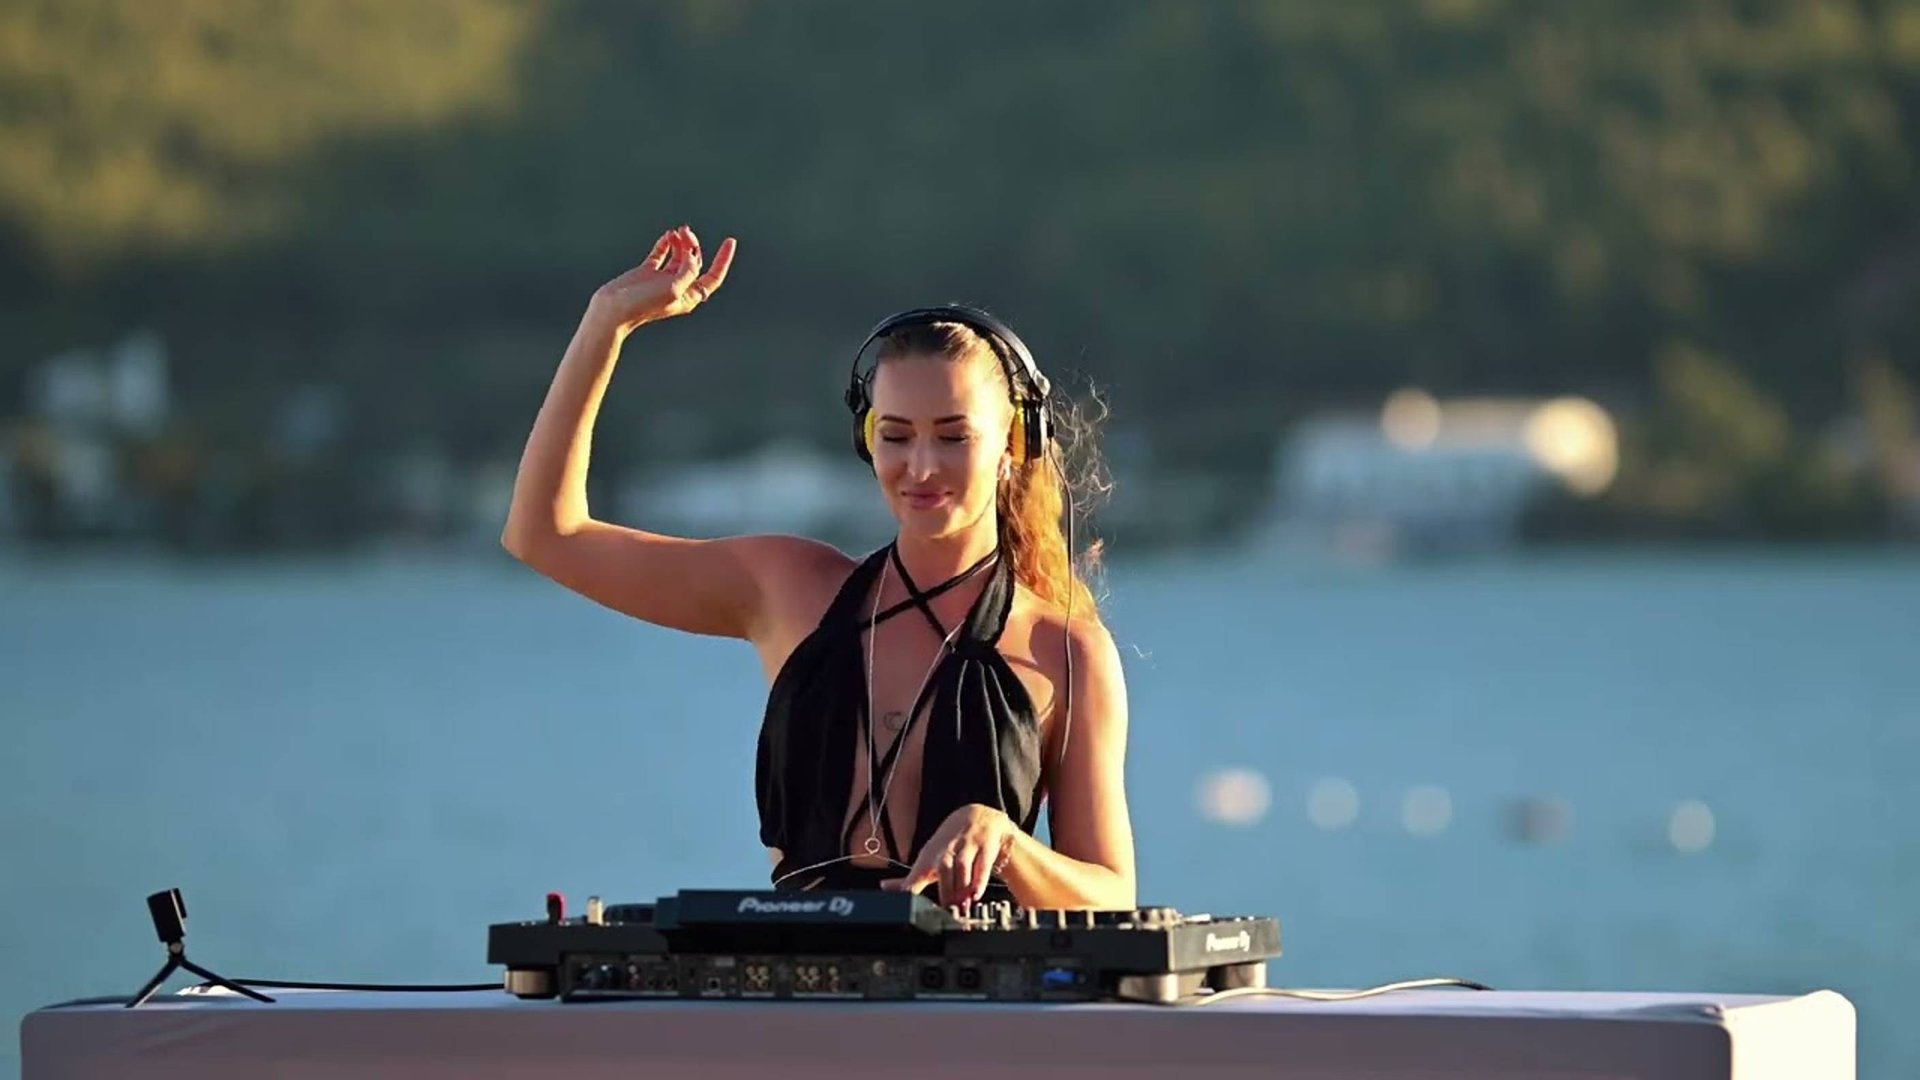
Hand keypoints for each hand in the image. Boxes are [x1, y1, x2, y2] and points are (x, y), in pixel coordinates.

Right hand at [589, 224, 735, 332]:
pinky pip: (661, 255)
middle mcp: (677, 287)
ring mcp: (661, 280)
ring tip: (677, 231)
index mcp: (689, 296)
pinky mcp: (646, 273)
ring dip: (680, 242)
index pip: (713, 277)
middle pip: (695, 262)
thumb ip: (687, 271)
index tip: (730, 241)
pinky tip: (668, 235)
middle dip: (694, 245)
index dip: (723, 260)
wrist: (613, 310)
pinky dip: (665, 244)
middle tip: (686, 231)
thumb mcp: (673, 289)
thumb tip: (691, 255)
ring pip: (678, 256)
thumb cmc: (643, 305)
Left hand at [881, 804, 1016, 905]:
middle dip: (946, 890)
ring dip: (963, 888)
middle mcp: (947, 850)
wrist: (978, 816)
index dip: (910, 889)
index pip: (917, 873)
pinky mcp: (985, 847)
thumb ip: (909, 879)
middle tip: (947, 910)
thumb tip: (884, 888)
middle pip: (943, 868)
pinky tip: (976, 894)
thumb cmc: (950, 844)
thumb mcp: (929, 859)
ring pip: (963, 867)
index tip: (908, 904)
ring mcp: (967, 846)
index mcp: (930, 856)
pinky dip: (980, 881)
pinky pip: (982, 865)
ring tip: (963, 907)